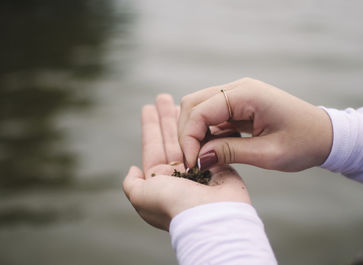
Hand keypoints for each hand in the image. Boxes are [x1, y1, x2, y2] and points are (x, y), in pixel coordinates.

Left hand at [123, 94, 250, 230]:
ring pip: (190, 137)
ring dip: (185, 119)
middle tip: (163, 97)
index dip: (151, 126)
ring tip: (181, 100)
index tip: (149, 108)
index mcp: (160, 180)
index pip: (153, 146)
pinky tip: (202, 113)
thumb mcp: (141, 197)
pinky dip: (206, 127)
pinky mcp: (217, 164)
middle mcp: (179, 173)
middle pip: (170, 137)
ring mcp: (199, 168)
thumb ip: (131, 183)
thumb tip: (133, 169)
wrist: (210, 216)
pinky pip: (209, 140)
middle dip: (166, 117)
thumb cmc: (174, 205)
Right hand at [178, 78, 332, 171]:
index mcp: (247, 94)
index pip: (200, 111)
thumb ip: (229, 153)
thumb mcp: (268, 154)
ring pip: (198, 108)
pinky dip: (205, 132)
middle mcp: (238, 88)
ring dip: (194, 132)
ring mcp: (237, 95)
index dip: (189, 138)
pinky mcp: (238, 105)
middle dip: (187, 133)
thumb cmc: (304, 143)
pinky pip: (211, 115)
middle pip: (192, 104)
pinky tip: (213, 149)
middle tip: (193, 161)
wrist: (325, 135)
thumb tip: (198, 158)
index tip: (192, 164)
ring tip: (201, 157)